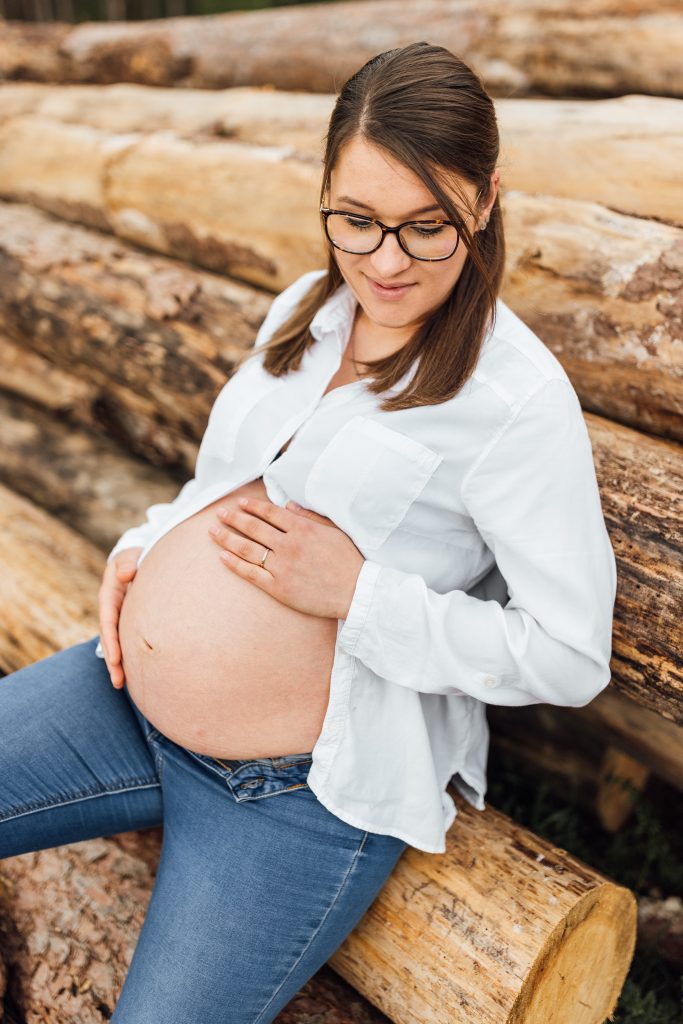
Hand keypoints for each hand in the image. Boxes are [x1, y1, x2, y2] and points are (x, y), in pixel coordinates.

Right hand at [97, 546, 142, 687]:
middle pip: (110, 639)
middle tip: (118, 681)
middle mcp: (112, 610)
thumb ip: (126, 564)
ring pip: (117, 643)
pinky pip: (128, 641)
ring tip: (121, 685)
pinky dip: (130, 656)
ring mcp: (121, 617)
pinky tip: (134, 674)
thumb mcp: (128, 556)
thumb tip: (126, 575)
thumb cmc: (133, 556)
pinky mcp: (130, 622)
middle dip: (113, 661)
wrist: (138, 558)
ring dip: (118, 664)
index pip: (109, 621)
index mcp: (109, 596)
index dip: (111, 640)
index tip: (115, 658)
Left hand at [208, 497, 363, 618]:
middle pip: (253, 528)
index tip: (238, 503)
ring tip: (213, 531)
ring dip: (227, 538)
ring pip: (247, 549)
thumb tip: (288, 505)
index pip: (270, 513)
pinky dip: (234, 564)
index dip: (251, 507)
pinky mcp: (278, 588)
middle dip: (233, 519)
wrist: (356, 592)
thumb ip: (309, 516)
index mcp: (302, 529)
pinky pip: (251, 573)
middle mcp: (289, 545)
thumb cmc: (348, 560)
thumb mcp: (333, 531)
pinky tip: (222, 556)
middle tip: (219, 514)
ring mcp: (282, 567)